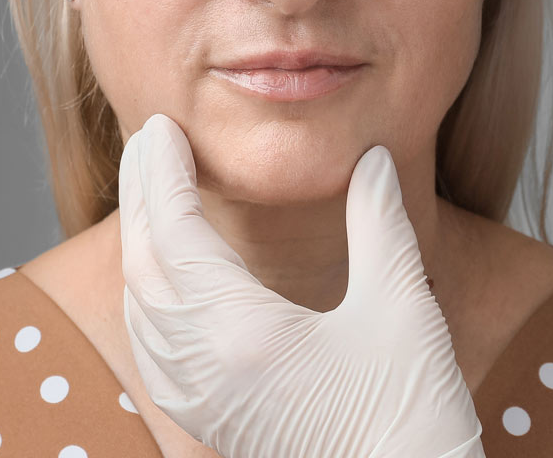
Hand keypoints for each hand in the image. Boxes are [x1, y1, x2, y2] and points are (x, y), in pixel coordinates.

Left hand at [117, 113, 485, 457]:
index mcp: (243, 333)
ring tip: (155, 199)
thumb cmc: (411, 418)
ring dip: (140, 247)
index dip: (162, 175)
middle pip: (144, 268)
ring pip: (141, 311)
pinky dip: (148, 302)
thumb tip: (373, 159)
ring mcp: (206, 402)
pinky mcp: (217, 422)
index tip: (161, 130)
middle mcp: (207, 370)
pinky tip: (166, 287)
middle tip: (149, 145)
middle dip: (141, 198)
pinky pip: (155, 353)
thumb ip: (379, 225)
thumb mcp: (403, 308)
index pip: (175, 235)